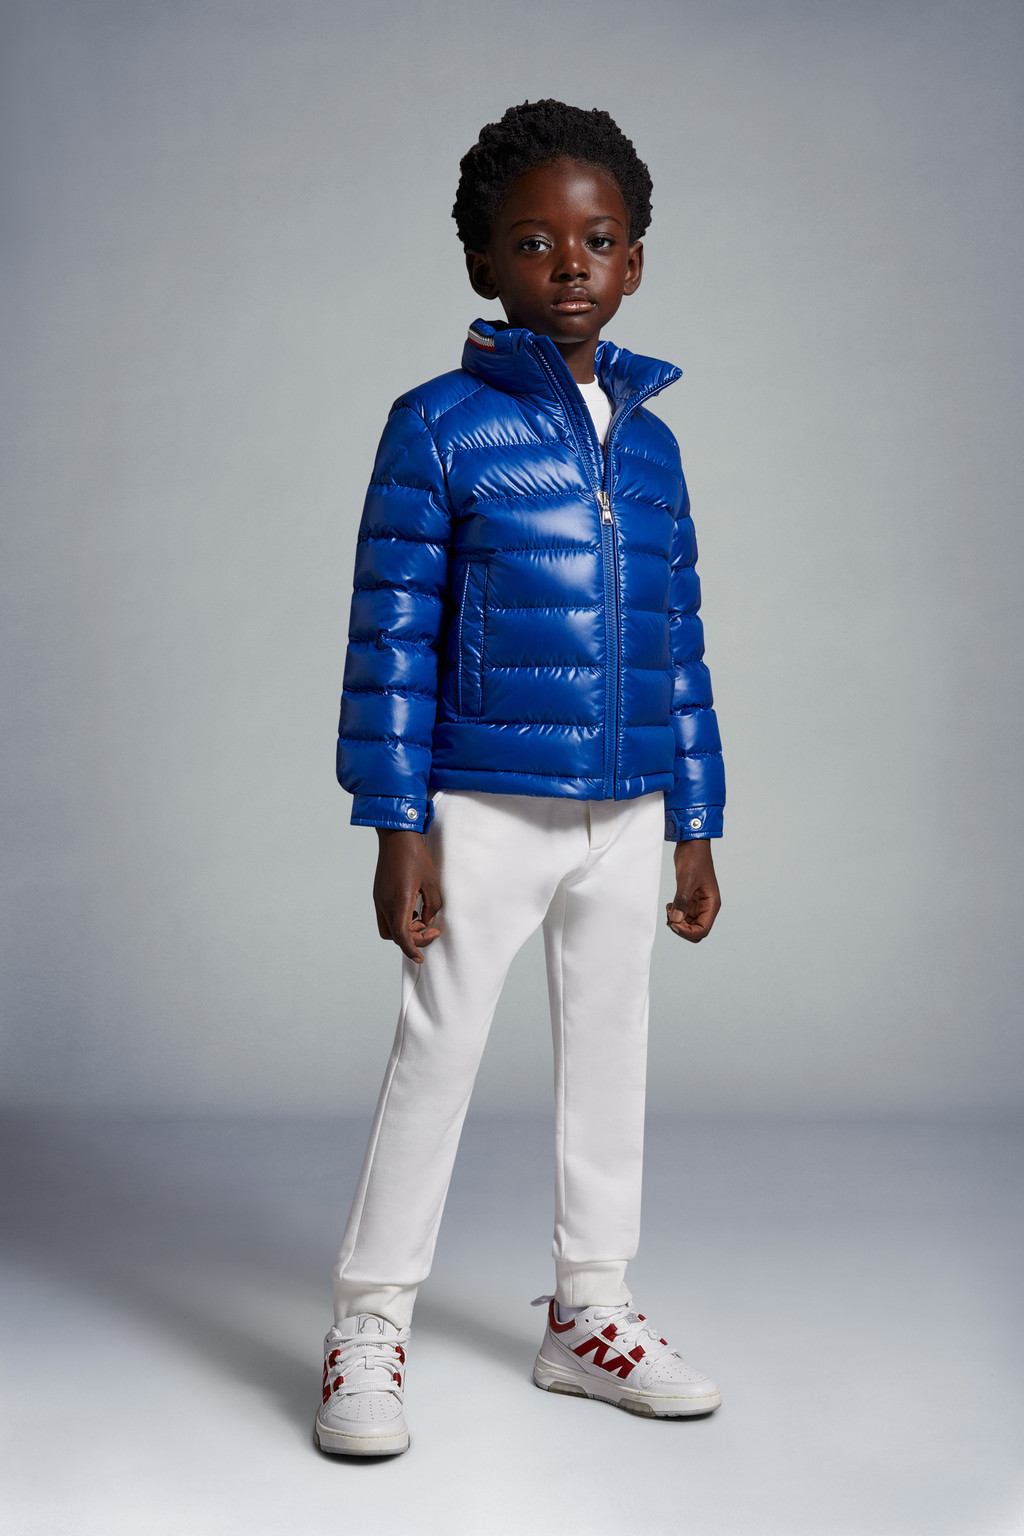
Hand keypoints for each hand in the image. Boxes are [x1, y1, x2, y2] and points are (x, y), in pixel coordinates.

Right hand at [372, 829, 442, 962]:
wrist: (396, 835)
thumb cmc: (416, 856)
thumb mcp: (432, 882)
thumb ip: (433, 906)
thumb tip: (427, 921)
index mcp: (399, 902)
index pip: (402, 937)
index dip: (412, 950)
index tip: (421, 957)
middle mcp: (385, 903)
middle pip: (394, 936)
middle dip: (412, 940)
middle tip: (430, 929)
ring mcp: (379, 898)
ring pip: (388, 928)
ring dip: (404, 931)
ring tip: (421, 918)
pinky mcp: (378, 893)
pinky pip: (385, 916)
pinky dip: (398, 920)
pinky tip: (412, 909)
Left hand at [666, 839, 720, 942]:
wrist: (691, 844)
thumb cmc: (694, 859)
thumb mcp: (687, 880)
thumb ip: (682, 901)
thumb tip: (676, 920)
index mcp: (712, 904)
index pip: (703, 930)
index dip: (688, 932)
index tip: (674, 923)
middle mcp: (707, 906)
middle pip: (696, 930)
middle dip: (682, 929)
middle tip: (671, 917)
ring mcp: (698, 903)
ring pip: (688, 923)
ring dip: (677, 921)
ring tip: (669, 908)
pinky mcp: (690, 898)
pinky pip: (683, 914)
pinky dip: (675, 914)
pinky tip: (670, 905)